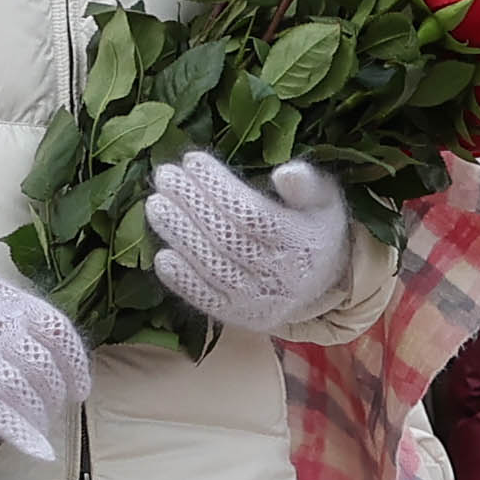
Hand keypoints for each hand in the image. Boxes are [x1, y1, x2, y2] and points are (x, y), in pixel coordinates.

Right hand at [0, 235, 88, 468]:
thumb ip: (1, 313)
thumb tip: (21, 340)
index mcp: (9, 300)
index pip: (59, 333)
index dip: (75, 364)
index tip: (79, 385)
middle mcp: (2, 326)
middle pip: (46, 367)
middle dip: (55, 394)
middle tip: (54, 410)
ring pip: (27, 392)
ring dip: (39, 415)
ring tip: (40, 427)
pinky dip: (22, 432)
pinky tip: (38, 450)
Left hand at [143, 152, 360, 338]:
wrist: (323, 284)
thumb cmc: (315, 229)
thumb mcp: (324, 199)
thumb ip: (307, 184)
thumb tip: (284, 173)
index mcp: (304, 243)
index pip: (253, 215)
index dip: (219, 187)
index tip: (192, 160)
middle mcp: (282, 277)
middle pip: (227, 239)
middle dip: (192, 205)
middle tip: (164, 176)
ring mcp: (260, 302)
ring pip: (213, 268)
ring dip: (180, 236)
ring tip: (155, 205)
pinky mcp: (241, 318)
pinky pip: (208, 301)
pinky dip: (182, 281)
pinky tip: (161, 257)